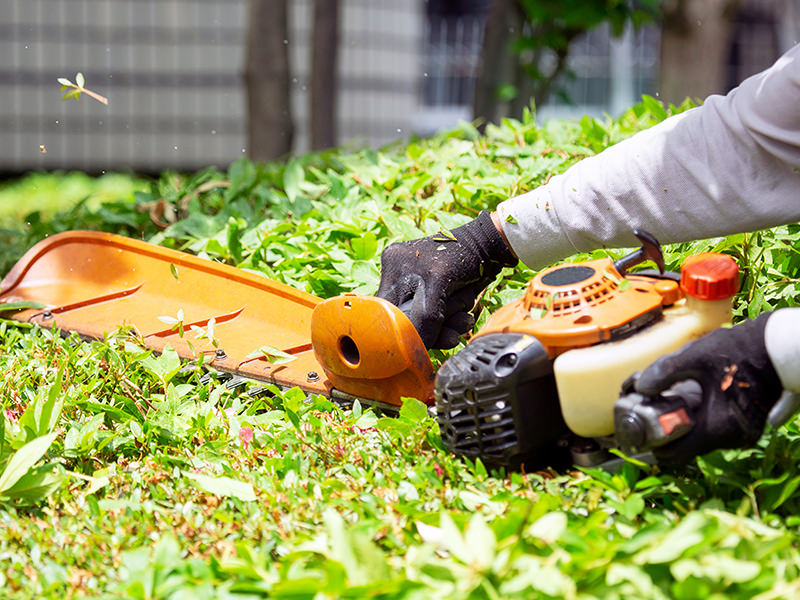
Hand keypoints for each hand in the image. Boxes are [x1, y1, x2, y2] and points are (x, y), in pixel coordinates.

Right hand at [376, 211, 516, 348]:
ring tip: (464, 318)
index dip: (404, 329)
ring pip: (427, 321)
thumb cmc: (464, 253)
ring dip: (448, 324)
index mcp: (392, 266)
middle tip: (452, 333)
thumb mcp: (438, 280)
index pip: (389, 310)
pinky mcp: (436, 294)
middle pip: (409, 318)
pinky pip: (440, 318)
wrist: (491, 246)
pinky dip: (454, 320)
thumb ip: (425, 313)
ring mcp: (419, 286)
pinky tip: (466, 316)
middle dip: (433, 328)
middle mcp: (401, 276)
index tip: (423, 342)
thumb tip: (418, 344)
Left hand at [633, 313, 783, 463]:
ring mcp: (742, 434)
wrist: (781, 347)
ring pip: (700, 438)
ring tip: (665, 401)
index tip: (638, 429)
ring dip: (682, 424)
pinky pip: (715, 430)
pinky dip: (699, 420)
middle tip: (647, 411)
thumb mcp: (696, 355)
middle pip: (686, 446)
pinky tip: (688, 399)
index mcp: (717, 428)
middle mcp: (732, 438)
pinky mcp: (747, 425)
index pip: (675, 455)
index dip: (652, 445)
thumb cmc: (740, 349)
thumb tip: (640, 387)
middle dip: (664, 431)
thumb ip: (665, 371)